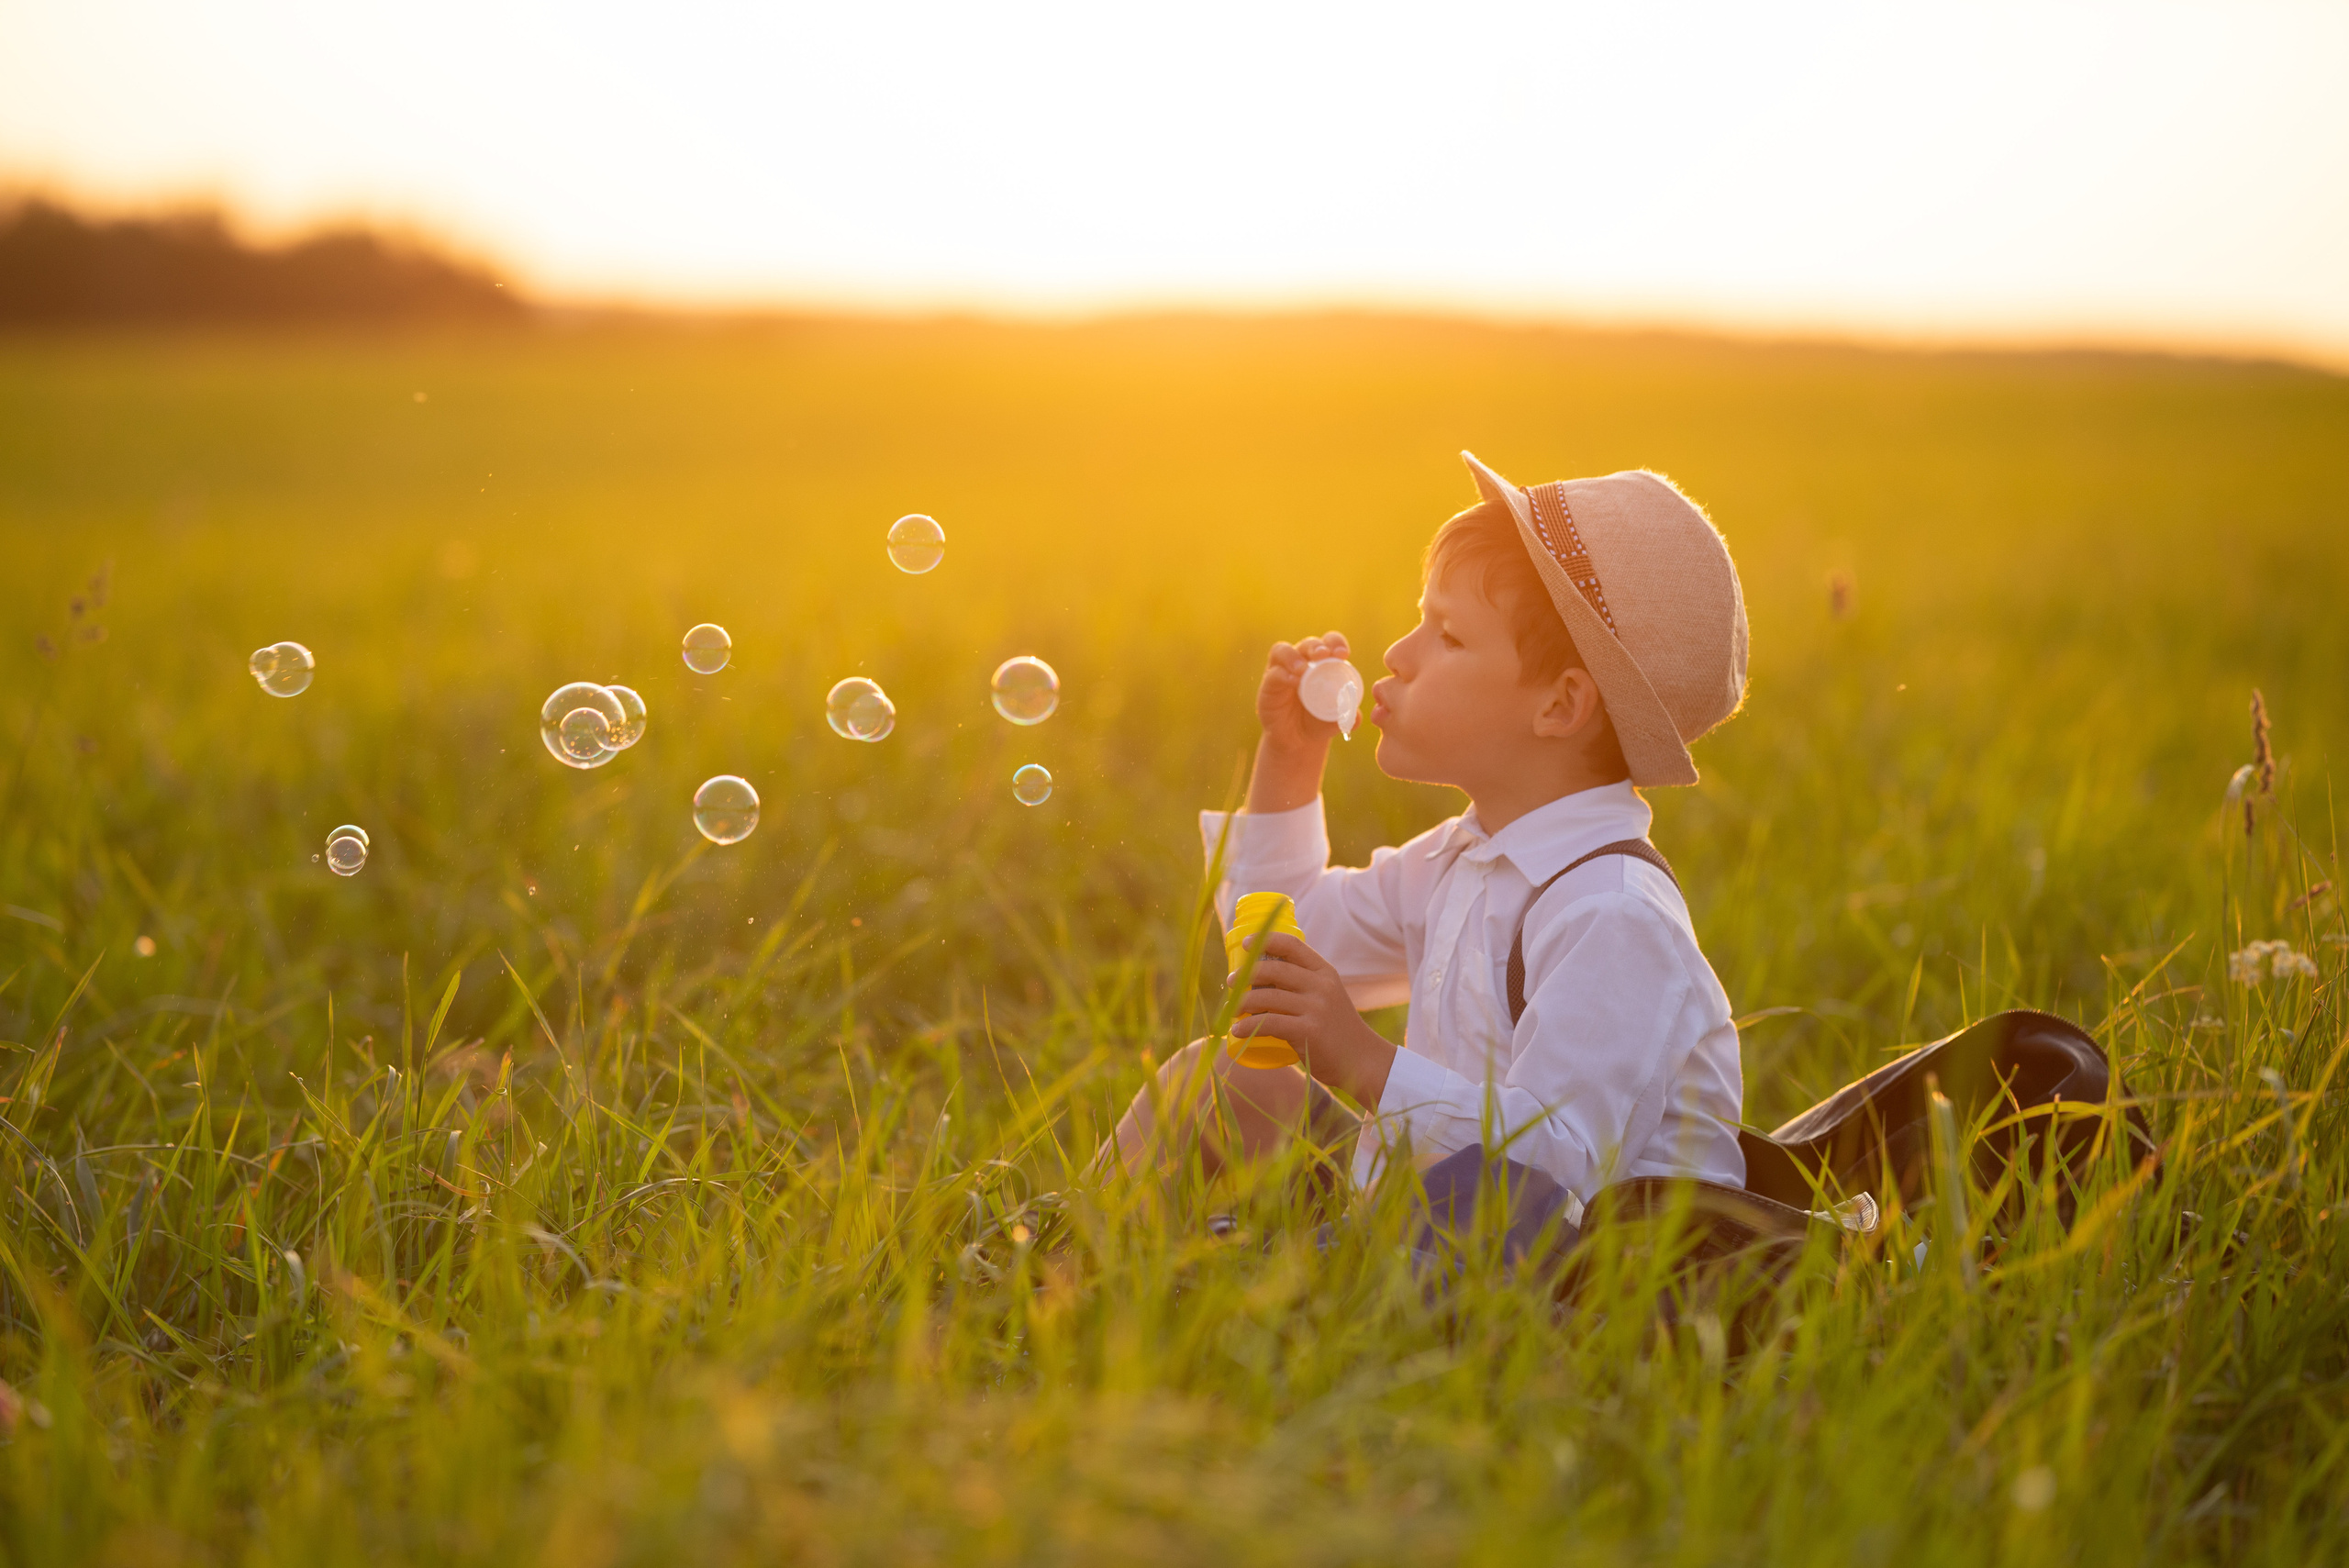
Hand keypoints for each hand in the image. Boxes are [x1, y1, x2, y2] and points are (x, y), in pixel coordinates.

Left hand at [1230, 931, 1395, 1107]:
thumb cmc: (1336, 1029)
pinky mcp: (1308, 1031)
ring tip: (1231, 1010)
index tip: (1246, 943)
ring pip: (1267, 996)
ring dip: (1242, 1002)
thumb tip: (1261, 976)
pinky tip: (1237, 1031)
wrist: (1362, 1060)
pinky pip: (1269, 1023)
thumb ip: (1304, 985)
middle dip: (1247, 973)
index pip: (1293, 945)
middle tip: (1232, 982)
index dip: (1266, 940)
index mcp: (1325, 973)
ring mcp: (1316, 1008)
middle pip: (1275, 969)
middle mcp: (1321, 986)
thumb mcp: (1327, 997)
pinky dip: (1247, 1026)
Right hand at [1256, 631, 1350, 750]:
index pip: (1328, 643)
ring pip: (1282, 651)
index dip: (1335, 643)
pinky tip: (1293, 682)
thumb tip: (1356, 713)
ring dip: (1293, 656)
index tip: (1343, 654)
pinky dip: (1283, 675)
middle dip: (1315, 646)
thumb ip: (1348, 715)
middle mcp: (1301, 662)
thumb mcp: (1337, 720)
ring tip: (1302, 668)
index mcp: (1321, 664)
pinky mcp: (1269, 685)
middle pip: (1306, 644)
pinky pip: (1273, 674)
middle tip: (1323, 654)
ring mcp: (1282, 671)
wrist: (1296, 741)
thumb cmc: (1318, 723)